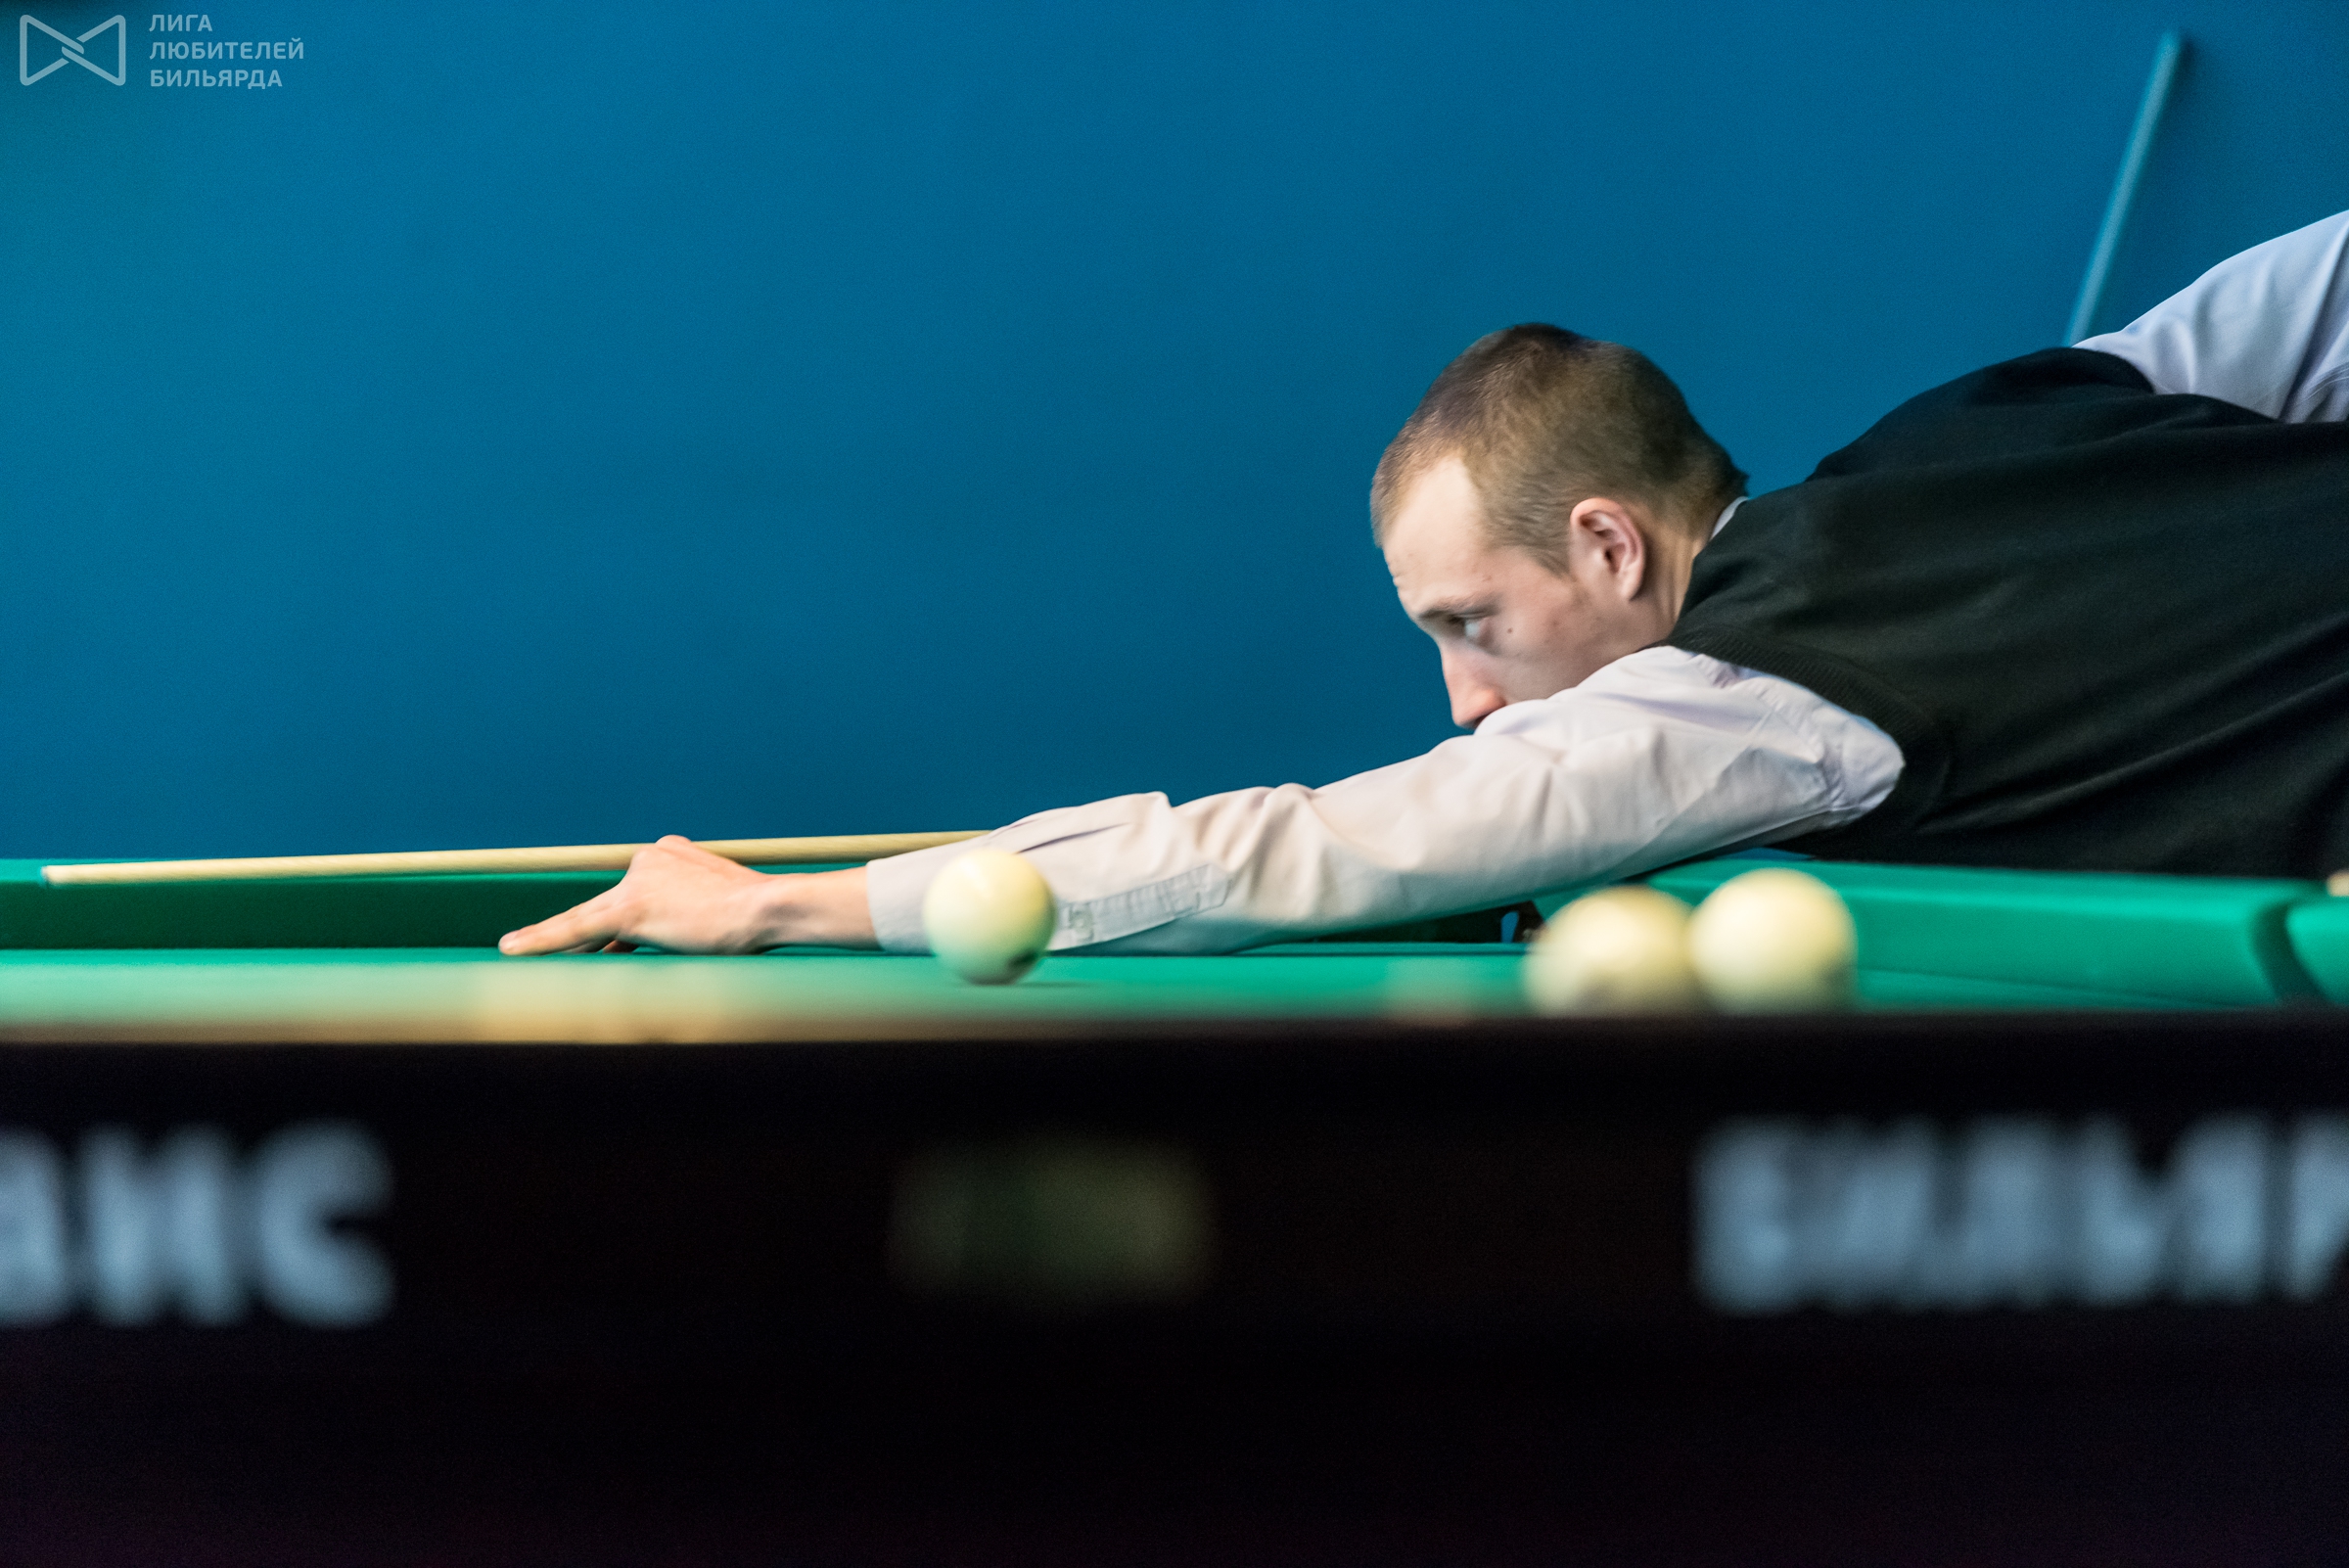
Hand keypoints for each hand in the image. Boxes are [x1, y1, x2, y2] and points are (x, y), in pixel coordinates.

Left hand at [497, 836, 877, 954]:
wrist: (768, 909)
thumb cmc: (757, 917)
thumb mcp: (718, 906)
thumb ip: (686, 912)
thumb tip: (660, 938)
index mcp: (669, 852)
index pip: (634, 892)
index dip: (622, 926)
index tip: (607, 946)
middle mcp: (648, 858)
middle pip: (607, 906)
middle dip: (586, 938)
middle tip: (538, 950)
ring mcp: (638, 881)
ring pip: (587, 919)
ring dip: (557, 942)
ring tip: (519, 952)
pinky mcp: (630, 906)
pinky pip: (577, 927)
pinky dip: (542, 939)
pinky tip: (511, 949)